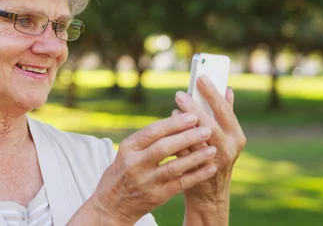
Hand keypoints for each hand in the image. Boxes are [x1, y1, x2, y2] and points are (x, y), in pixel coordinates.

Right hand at [88, 113, 218, 224]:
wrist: (110, 206)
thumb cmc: (121, 174)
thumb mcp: (125, 153)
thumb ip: (146, 140)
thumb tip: (175, 121)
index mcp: (127, 148)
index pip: (152, 132)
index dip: (174, 123)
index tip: (191, 115)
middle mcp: (135, 164)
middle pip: (164, 147)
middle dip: (187, 137)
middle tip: (206, 129)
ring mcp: (146, 182)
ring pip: (174, 167)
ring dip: (195, 157)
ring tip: (213, 149)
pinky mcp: (156, 197)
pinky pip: (180, 184)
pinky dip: (196, 175)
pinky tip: (210, 168)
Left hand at [173, 76, 245, 205]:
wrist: (210, 193)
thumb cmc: (214, 157)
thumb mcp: (225, 136)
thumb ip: (224, 114)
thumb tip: (227, 88)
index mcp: (236, 136)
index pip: (224, 110)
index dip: (212, 92)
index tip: (200, 77)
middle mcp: (228, 148)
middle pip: (209, 124)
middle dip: (193, 107)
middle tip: (179, 94)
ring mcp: (213, 162)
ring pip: (196, 139)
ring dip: (183, 124)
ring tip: (174, 109)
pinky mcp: (198, 172)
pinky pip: (184, 153)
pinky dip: (176, 139)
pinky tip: (168, 128)